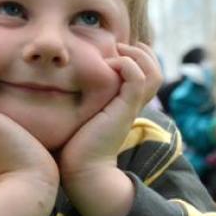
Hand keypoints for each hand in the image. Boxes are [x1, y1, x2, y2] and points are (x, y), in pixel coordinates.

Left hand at [58, 42, 161, 181]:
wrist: (81, 171)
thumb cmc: (72, 146)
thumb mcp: (79, 115)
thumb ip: (79, 99)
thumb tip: (61, 81)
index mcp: (124, 104)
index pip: (146, 74)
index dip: (137, 56)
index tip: (115, 49)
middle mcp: (132, 104)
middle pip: (155, 71)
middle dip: (142, 52)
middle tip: (120, 45)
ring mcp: (130, 107)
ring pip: (153, 73)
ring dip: (137, 56)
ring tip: (118, 51)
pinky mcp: (125, 111)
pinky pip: (138, 80)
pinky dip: (128, 65)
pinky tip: (108, 65)